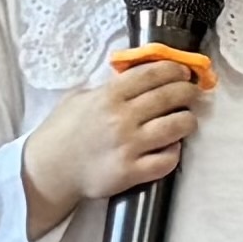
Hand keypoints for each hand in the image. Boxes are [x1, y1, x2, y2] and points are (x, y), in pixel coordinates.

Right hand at [19, 52, 209, 230]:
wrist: (48, 170)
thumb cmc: (62, 131)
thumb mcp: (79, 97)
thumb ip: (107, 87)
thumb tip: (136, 77)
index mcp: (108, 96)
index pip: (152, 74)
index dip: (174, 69)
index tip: (183, 71)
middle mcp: (121, 118)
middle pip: (170, 96)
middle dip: (189, 91)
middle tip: (194, 92)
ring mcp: (128, 146)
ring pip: (176, 126)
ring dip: (188, 120)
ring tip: (188, 119)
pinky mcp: (131, 172)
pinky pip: (167, 160)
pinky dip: (175, 152)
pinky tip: (172, 147)